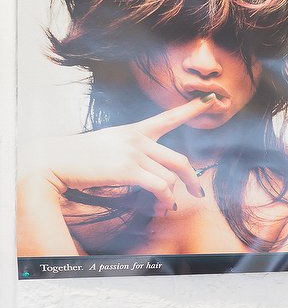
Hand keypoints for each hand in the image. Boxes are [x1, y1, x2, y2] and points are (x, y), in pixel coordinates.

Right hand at [19, 96, 215, 215]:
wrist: (54, 161)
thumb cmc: (79, 157)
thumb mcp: (109, 144)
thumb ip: (133, 151)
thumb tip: (152, 171)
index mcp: (134, 130)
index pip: (168, 118)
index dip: (192, 110)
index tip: (212, 100)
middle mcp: (137, 139)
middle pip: (179, 159)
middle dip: (193, 179)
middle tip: (198, 192)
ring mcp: (133, 153)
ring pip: (170, 178)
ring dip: (170, 198)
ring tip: (163, 208)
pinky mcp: (127, 169)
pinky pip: (159, 187)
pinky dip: (163, 200)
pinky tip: (160, 207)